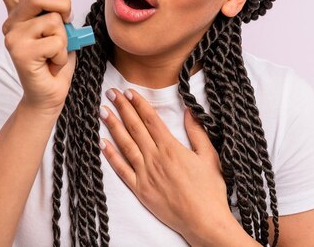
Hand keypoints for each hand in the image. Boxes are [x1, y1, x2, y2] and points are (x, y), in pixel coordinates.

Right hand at [0, 0, 75, 113]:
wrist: (50, 93)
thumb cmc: (54, 60)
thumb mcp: (58, 25)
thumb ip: (50, 2)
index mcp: (18, 14)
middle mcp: (11, 23)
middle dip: (62, 4)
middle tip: (67, 19)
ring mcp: (13, 38)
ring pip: (52, 20)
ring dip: (64, 37)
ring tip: (56, 51)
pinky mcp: (20, 53)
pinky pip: (55, 41)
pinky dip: (63, 53)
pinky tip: (53, 63)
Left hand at [99, 88, 246, 245]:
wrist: (204, 221)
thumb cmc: (210, 190)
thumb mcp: (209, 156)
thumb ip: (198, 132)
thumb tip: (189, 111)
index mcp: (171, 148)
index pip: (151, 120)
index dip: (139, 104)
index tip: (129, 91)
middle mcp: (155, 158)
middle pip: (135, 128)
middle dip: (122, 108)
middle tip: (111, 92)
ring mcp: (146, 174)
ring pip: (125, 145)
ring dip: (113, 126)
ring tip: (103, 111)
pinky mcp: (140, 190)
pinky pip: (122, 170)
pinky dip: (111, 156)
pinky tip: (103, 143)